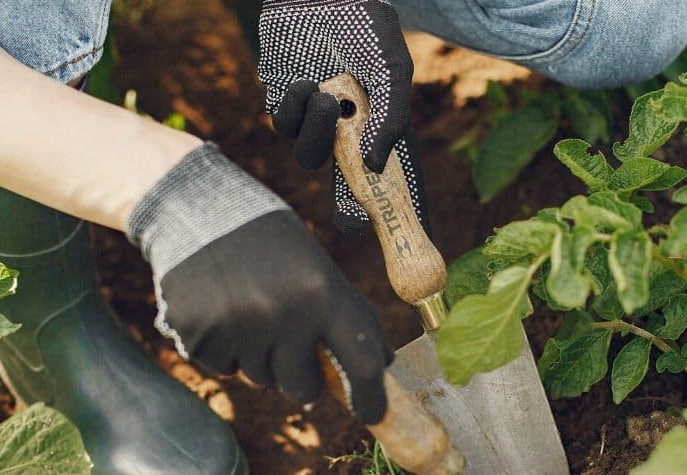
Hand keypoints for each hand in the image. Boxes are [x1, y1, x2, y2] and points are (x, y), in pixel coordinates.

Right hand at [128, 143, 392, 422]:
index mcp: (323, 293)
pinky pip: (222, 369)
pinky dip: (222, 348)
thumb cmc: (269, 243)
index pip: (361, 365)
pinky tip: (217, 308)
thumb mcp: (318, 268)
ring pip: (260, 379)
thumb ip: (347, 316)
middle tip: (286, 341)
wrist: (195, 209)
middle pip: (304, 389)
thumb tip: (381, 366)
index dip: (370, 398)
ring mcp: (238, 328)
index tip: (371, 414)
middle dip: (300, 377)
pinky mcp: (198, 335)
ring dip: (257, 356)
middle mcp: (283, 315)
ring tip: (245, 307)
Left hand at [257, 0, 429, 236]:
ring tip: (326, 96)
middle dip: (348, 210)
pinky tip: (305, 82)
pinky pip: (283, 126)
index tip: (403, 238)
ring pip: (309, 157)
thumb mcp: (392, 68)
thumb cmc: (364, 23)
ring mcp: (314, 120)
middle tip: (351, 225)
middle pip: (348, 187)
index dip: (400, 211)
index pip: (394, 178)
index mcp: (382, 126)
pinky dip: (294, 109)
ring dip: (316, 134)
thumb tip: (374, 165)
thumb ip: (391, 116)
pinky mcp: (284, 104)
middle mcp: (349, 130)